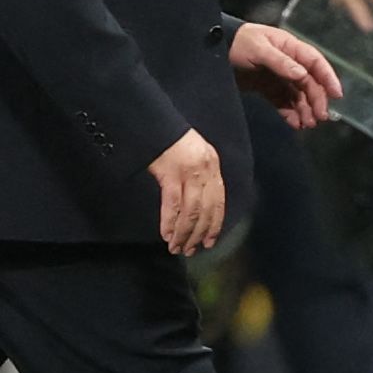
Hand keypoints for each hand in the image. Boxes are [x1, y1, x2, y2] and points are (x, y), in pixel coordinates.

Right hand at [147, 128, 225, 257]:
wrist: (153, 122)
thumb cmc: (169, 139)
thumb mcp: (192, 153)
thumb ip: (198, 176)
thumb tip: (196, 203)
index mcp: (212, 165)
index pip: (218, 202)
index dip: (215, 224)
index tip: (209, 241)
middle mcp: (205, 169)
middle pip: (205, 210)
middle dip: (198, 234)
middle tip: (190, 250)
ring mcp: (188, 171)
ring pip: (191, 211)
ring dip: (183, 233)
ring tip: (177, 247)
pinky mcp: (170, 173)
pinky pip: (173, 204)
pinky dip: (170, 222)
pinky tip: (167, 234)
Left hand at [228, 21, 342, 129]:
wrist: (214, 49)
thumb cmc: (238, 43)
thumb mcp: (258, 50)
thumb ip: (280, 62)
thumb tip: (302, 75)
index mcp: (290, 47)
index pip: (315, 63)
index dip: (328, 78)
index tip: (337, 95)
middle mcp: (288, 62)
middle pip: (309, 83)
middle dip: (316, 100)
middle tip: (321, 117)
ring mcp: (278, 76)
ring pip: (298, 95)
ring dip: (305, 110)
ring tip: (308, 124)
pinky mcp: (267, 88)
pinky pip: (283, 102)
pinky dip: (290, 113)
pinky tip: (295, 124)